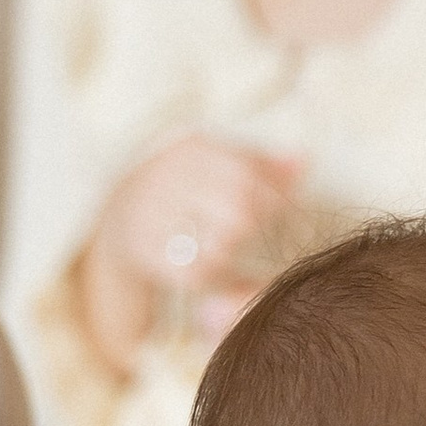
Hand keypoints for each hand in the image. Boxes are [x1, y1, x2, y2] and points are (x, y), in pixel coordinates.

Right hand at [76, 133, 300, 375]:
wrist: (120, 220)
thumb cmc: (188, 190)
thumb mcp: (219, 164)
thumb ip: (264, 165)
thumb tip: (305, 160)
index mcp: (190, 149)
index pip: (246, 172)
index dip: (275, 196)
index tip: (284, 210)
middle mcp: (167, 176)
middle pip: (238, 208)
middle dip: (257, 224)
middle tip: (258, 232)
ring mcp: (153, 215)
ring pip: (222, 242)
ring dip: (234, 250)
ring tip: (230, 247)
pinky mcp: (147, 252)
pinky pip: (200, 272)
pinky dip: (217, 276)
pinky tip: (217, 270)